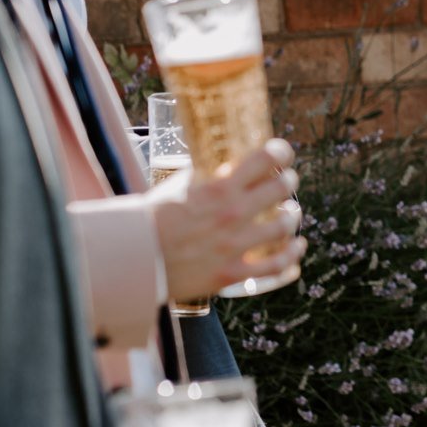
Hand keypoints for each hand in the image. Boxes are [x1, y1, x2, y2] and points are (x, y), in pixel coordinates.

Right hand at [151, 140, 304, 302]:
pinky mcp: (231, 273)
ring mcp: (234, 245)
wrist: (128, 260)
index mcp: (218, 189)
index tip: (282, 153)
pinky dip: (292, 255)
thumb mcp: (174, 188)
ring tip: (291, 212)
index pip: (265, 160)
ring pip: (284, 225)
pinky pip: (275, 265)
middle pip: (281, 188)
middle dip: (286, 181)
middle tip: (286, 181)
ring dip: (292, 215)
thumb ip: (200, 179)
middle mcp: (232, 213)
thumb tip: (214, 168)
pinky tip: (298, 247)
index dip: (280, 153)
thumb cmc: (145, 221)